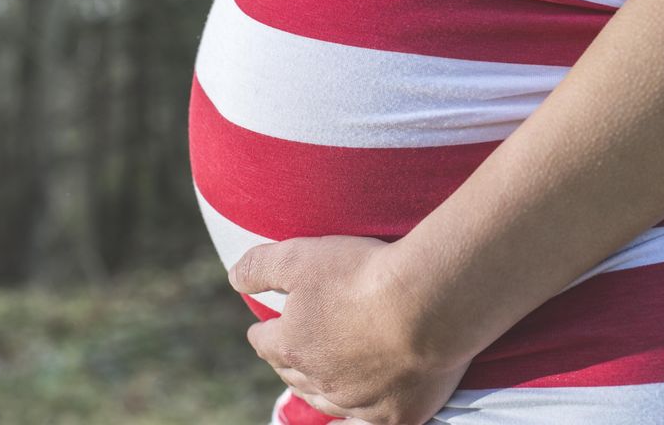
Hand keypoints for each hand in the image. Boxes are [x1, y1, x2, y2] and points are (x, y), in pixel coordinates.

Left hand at [229, 235, 470, 424]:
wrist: (430, 303)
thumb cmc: (364, 275)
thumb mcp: (300, 256)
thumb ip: (260, 266)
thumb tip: (233, 278)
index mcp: (293, 345)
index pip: (265, 341)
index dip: (262, 332)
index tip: (261, 328)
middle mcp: (321, 381)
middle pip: (295, 375)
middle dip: (288, 362)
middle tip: (290, 353)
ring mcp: (360, 402)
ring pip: (329, 402)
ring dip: (320, 390)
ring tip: (320, 381)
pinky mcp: (398, 415)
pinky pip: (371, 423)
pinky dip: (362, 416)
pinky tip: (360, 414)